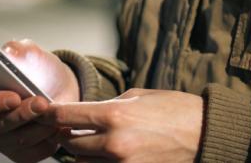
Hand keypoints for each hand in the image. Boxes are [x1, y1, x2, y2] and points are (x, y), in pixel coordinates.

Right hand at [0, 39, 80, 161]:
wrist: (61, 89)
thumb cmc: (40, 72)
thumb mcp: (31, 54)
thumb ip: (18, 50)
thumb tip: (9, 52)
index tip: (14, 96)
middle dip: (23, 114)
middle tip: (42, 103)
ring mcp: (3, 140)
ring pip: (18, 140)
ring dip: (40, 127)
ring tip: (56, 115)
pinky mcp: (21, 153)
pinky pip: (32, 153)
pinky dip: (48, 142)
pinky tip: (59, 129)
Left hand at [38, 88, 203, 162]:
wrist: (206, 134)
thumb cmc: (176, 109)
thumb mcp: (139, 96)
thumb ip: (109, 105)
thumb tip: (87, 112)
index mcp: (115, 115)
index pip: (67, 115)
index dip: (51, 113)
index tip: (44, 112)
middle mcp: (114, 143)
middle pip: (71, 144)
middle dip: (69, 136)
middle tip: (72, 129)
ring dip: (85, 154)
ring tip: (97, 143)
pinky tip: (109, 154)